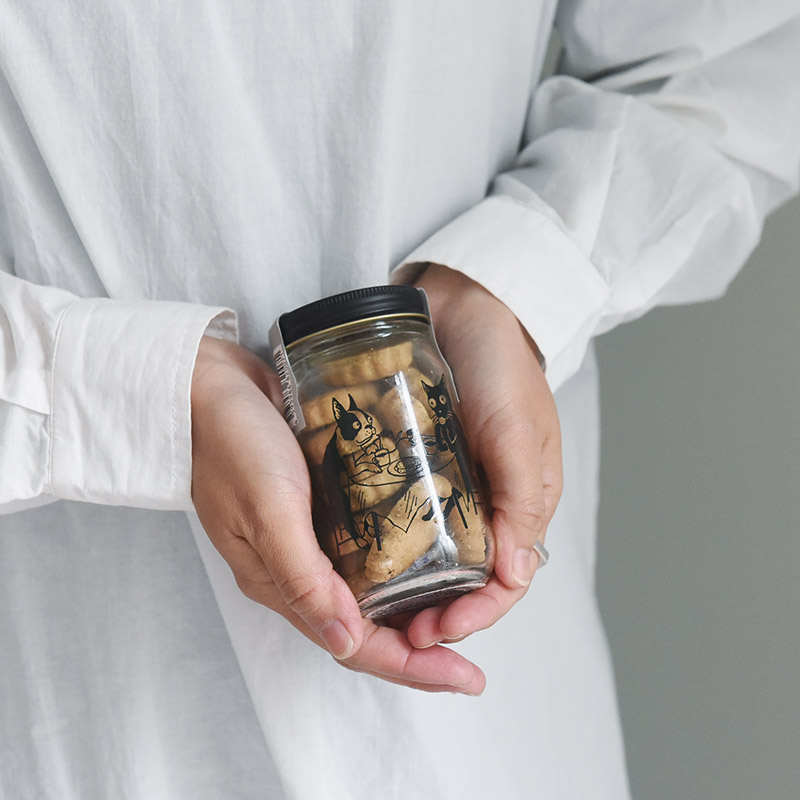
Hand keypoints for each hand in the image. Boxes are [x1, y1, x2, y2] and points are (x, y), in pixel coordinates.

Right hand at [190, 336, 485, 694]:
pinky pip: (364, 548)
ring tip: (461, 617)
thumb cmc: (232, 442)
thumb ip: (303, 577)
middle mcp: (299, 567)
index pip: (354, 642)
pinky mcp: (321, 505)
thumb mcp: (269, 511)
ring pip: (369, 592)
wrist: (208, 385)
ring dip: (412, 612)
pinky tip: (429, 556)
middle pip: (367, 627)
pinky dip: (397, 563)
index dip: (411, 665)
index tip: (464, 677)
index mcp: (281, 579)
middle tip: (471, 667)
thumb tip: (345, 642)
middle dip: (420, 652)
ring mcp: (310, 537)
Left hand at [401, 263, 562, 647]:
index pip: (506, 579)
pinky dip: (391, 542)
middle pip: (467, 577)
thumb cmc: (497, 360)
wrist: (462, 302)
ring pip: (434, 553)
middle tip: (398, 632)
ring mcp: (451, 483)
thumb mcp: (514, 428)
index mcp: (524, 500)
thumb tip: (514, 572)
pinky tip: (364, 557)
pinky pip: (407, 513)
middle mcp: (488, 500)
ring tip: (375, 607)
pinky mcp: (419, 463)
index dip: (476, 615)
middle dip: (437, 611)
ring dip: (410, 588)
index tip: (438, 632)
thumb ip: (519, 496)